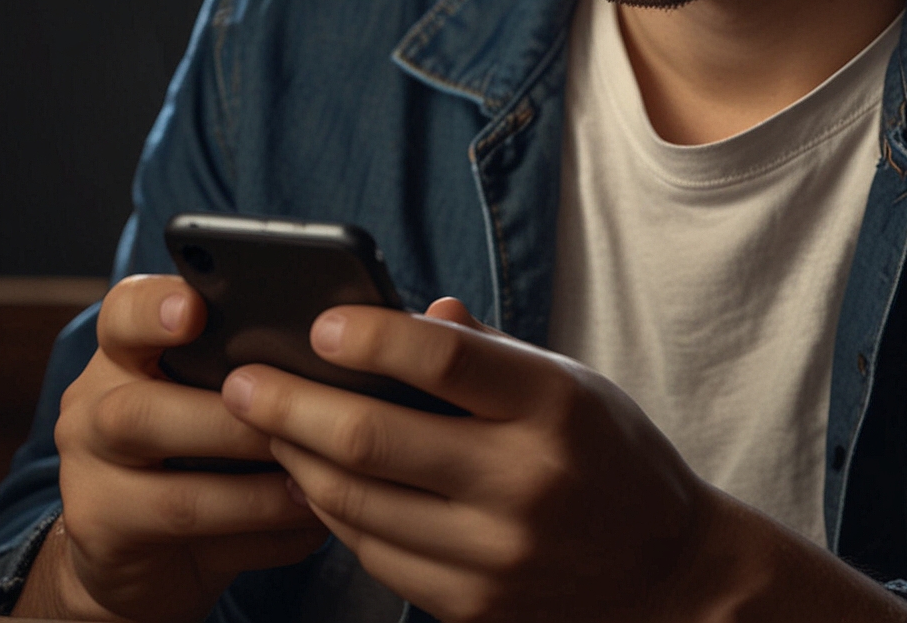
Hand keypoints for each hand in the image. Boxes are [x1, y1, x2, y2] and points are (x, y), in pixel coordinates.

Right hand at [17, 274, 328, 622]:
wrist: (137, 546)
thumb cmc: (199, 445)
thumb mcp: (210, 392)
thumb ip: (253, 367)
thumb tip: (349, 350)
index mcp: (125, 354)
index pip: (124, 313)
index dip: (155, 309)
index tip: (194, 309)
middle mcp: (94, 409)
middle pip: (142, 412)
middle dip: (228, 422)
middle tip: (292, 424)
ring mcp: (89, 480)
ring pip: (174, 492)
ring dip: (256, 493)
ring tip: (315, 482)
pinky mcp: (107, 539)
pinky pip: (193, 542)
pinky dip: (260, 533)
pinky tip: (304, 519)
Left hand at [222, 299, 906, 622]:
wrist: (666, 571)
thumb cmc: (609, 456)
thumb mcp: (571, 382)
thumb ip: (488, 348)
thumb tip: (412, 314)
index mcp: (551, 407)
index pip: (441, 360)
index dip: (368, 339)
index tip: (315, 324)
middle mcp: (522, 481)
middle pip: (373, 439)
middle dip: (290, 407)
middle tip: (240, 382)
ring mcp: (494, 553)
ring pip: (357, 504)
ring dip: (295, 463)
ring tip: (262, 428)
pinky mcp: (471, 605)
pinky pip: (374, 554)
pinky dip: (332, 514)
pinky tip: (310, 482)